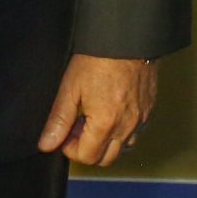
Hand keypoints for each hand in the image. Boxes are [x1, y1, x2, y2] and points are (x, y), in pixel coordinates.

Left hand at [39, 54, 156, 166]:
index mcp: (105, 124)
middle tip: (79, 126)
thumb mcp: (71, 87)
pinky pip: (136, 132)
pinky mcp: (149, 108)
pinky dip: (123, 131)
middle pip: (106, 159)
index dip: (71, 149)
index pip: (87, 157)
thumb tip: (47, 145)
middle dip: (89, 149)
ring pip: (123, 148)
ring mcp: (141, 118)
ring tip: (96, 119)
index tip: (67, 132)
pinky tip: (113, 112)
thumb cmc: (98, 59)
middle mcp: (127, 126)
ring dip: (107, 141)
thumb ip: (58, 120)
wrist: (128, 38)